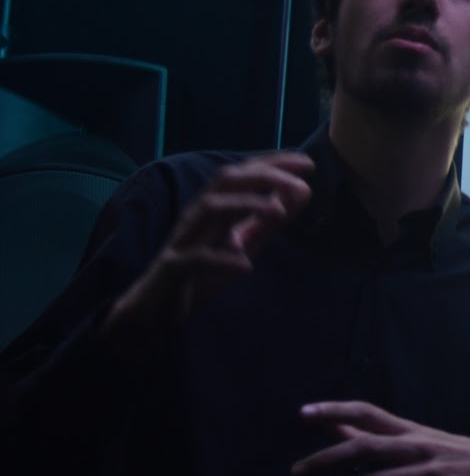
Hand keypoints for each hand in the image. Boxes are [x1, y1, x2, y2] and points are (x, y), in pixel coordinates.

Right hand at [102, 152, 314, 349]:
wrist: (156, 311)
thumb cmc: (201, 273)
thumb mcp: (243, 244)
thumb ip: (269, 221)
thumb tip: (302, 192)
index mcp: (215, 208)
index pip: (243, 175)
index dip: (273, 164)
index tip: (308, 164)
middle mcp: (198, 216)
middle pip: (225, 180)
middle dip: (264, 176)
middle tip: (300, 185)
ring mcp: (184, 239)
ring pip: (208, 208)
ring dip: (245, 205)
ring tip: (279, 212)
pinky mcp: (173, 268)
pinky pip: (195, 258)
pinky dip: (221, 259)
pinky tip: (245, 265)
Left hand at [294, 400, 469, 475]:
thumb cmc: (451, 456)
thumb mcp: (416, 439)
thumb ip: (373, 434)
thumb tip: (329, 424)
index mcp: (410, 431)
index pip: (369, 412)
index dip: (336, 410)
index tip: (303, 414)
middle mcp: (418, 448)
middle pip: (367, 448)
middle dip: (327, 460)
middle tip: (296, 475)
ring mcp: (431, 475)